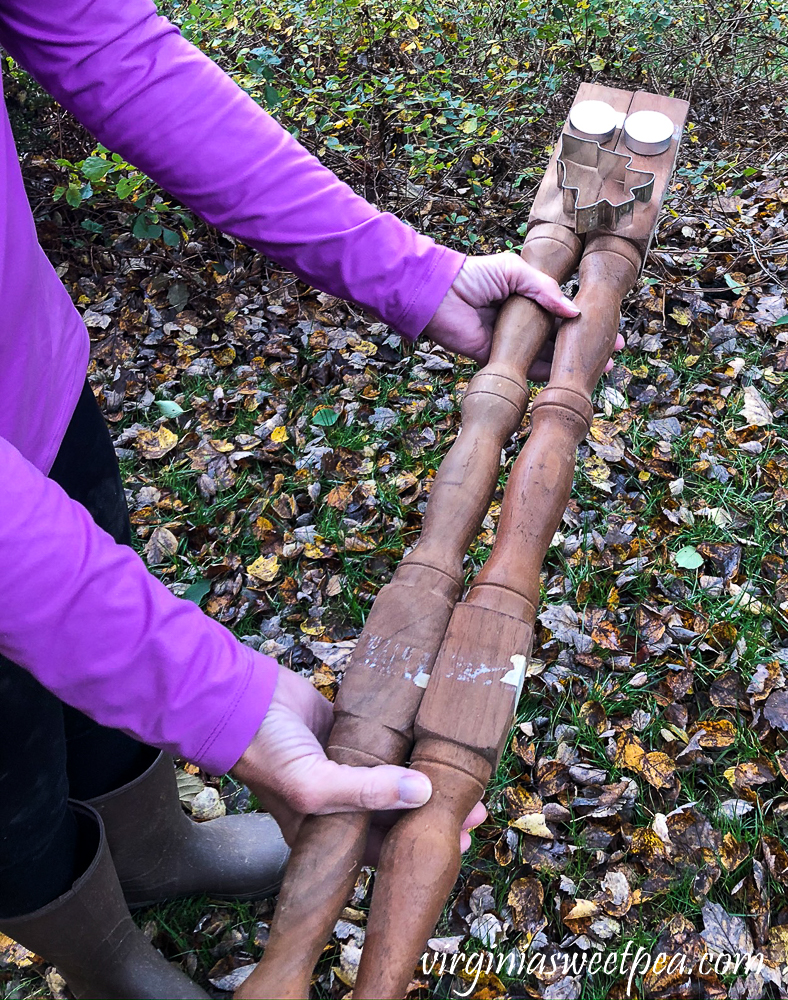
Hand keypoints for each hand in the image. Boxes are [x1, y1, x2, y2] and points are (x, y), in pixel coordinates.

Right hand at [232, 663, 484, 853]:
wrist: (240, 699)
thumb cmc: (266, 754)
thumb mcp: (313, 786)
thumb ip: (366, 792)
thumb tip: (423, 794)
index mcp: (330, 830)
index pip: (384, 847)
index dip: (421, 842)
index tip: (462, 831)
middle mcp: (342, 802)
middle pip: (397, 812)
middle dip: (434, 811)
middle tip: (474, 802)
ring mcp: (348, 764)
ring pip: (396, 775)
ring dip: (427, 774)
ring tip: (463, 773)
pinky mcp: (352, 731)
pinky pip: (389, 739)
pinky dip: (411, 741)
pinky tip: (436, 738)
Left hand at [423, 252, 624, 373]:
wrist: (439, 294)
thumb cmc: (473, 275)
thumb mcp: (516, 271)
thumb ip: (546, 290)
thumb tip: (574, 312)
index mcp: (528, 297)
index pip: (564, 311)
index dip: (587, 318)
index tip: (612, 325)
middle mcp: (523, 321)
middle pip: (561, 336)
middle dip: (587, 344)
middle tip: (615, 351)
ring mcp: (512, 342)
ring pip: (548, 355)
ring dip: (572, 362)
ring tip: (601, 368)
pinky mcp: (499, 359)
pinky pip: (526, 368)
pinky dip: (546, 373)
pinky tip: (568, 375)